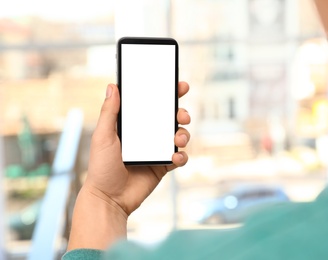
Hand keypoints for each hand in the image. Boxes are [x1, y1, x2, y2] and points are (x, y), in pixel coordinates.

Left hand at [86, 81, 190, 214]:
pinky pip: (179, 158)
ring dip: (183, 134)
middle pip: (170, 118)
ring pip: (178, 136)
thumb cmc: (101, 168)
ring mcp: (156, 151)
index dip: (167, 95)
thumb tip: (112, 86)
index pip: (152, 105)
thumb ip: (109, 113)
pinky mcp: (163, 166)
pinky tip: (175, 157)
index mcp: (133, 125)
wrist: (109, 199)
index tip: (179, 87)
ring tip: (177, 139)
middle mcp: (147, 136)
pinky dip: (182, 156)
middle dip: (181, 113)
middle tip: (182, 114)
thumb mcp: (102, 137)